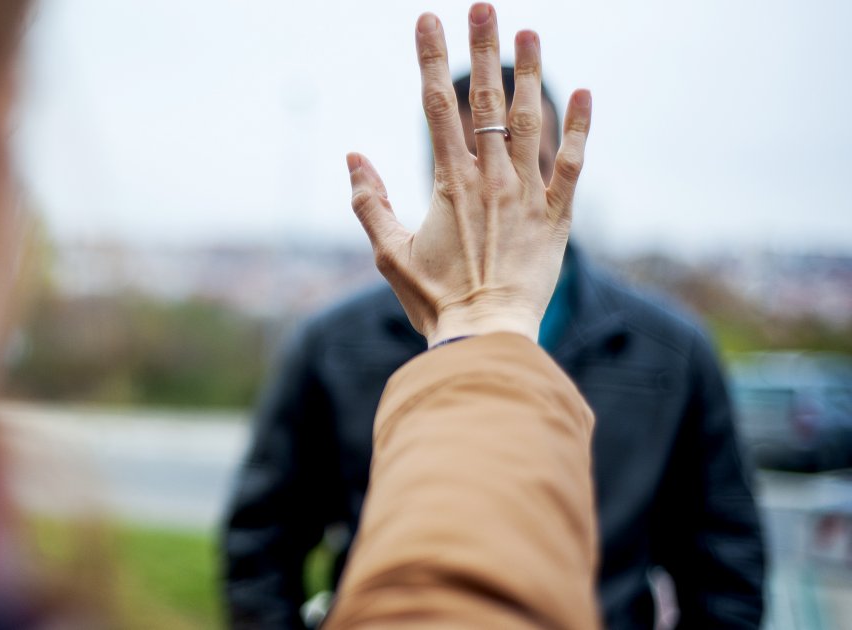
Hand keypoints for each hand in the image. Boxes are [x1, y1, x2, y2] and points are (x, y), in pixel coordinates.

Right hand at [347, 3, 591, 345]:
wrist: (486, 335)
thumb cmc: (434, 299)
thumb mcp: (388, 253)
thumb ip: (370, 201)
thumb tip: (354, 154)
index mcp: (449, 183)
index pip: (436, 107)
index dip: (430, 59)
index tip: (427, 19)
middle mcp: (491, 179)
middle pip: (484, 101)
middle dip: (481, 49)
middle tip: (482, 6)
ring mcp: (528, 194)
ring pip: (528, 123)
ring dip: (529, 74)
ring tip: (529, 31)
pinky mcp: (557, 216)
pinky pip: (573, 165)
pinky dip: (579, 129)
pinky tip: (584, 93)